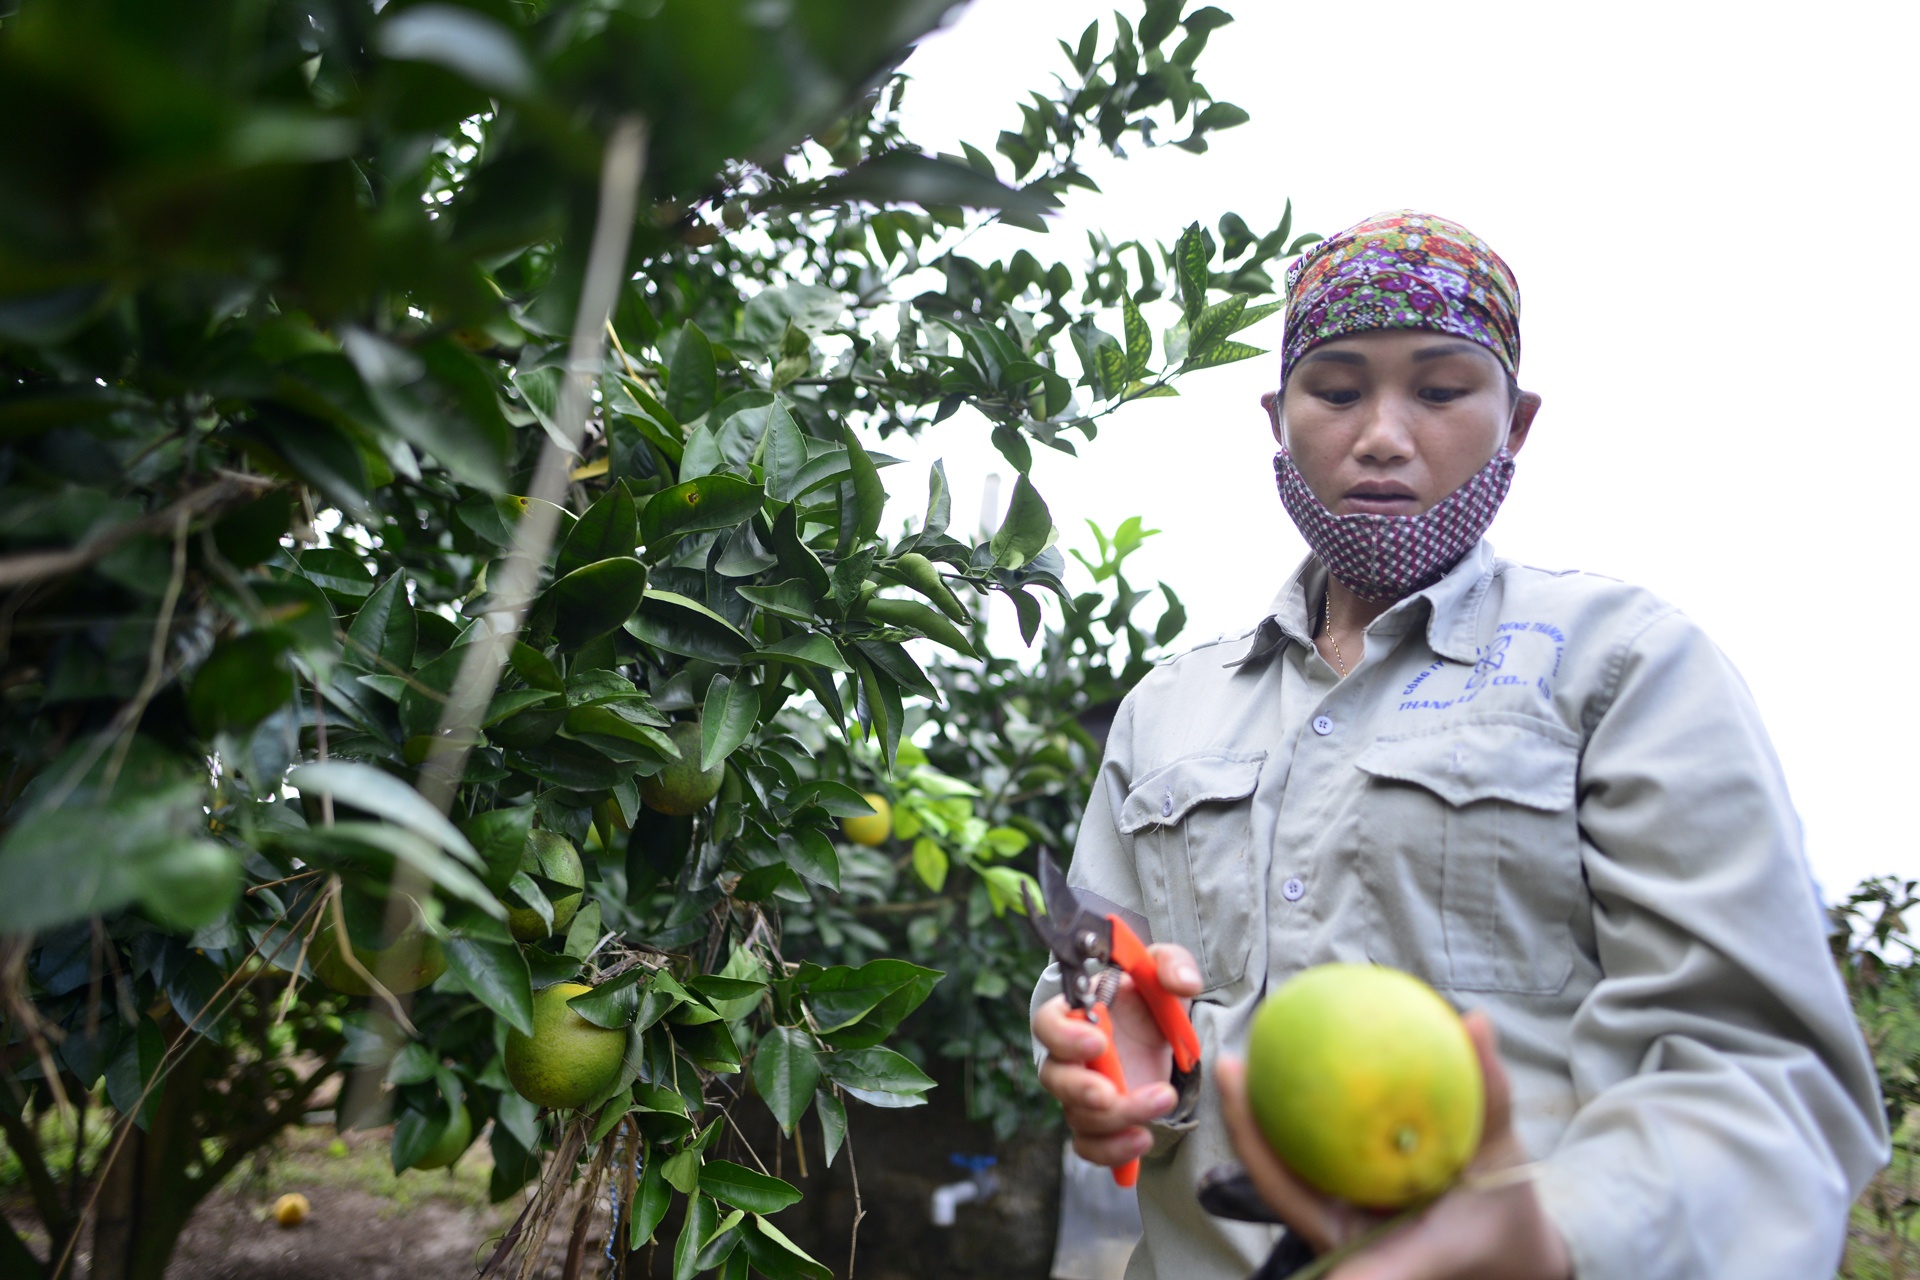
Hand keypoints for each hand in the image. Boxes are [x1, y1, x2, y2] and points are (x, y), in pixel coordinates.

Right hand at [1034, 942, 1202, 1167]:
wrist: (1154, 1033)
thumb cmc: (1145, 994)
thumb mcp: (1161, 968)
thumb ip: (1170, 964)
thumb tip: (1182, 983)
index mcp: (1072, 1013)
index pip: (1047, 1025)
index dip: (1065, 1037)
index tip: (1098, 1041)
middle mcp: (1067, 1057)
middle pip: (1055, 1079)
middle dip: (1081, 1090)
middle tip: (1110, 1094)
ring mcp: (1080, 1093)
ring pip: (1077, 1116)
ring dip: (1115, 1119)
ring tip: (1161, 1102)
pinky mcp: (1099, 1122)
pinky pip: (1090, 1146)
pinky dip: (1111, 1152)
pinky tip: (1143, 1139)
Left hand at [1217, 1012, 1571, 1279]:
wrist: (1513, 1258)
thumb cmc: (1504, 1217)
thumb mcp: (1503, 1163)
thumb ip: (1490, 1096)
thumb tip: (1475, 1021)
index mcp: (1361, 1237)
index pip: (1289, 1192)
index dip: (1254, 1144)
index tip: (1233, 1086)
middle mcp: (1340, 1231)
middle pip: (1275, 1178)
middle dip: (1246, 1125)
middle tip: (1230, 1062)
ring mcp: (1340, 1220)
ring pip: (1290, 1170)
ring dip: (1267, 1119)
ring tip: (1250, 1058)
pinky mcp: (1348, 1208)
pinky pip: (1319, 1157)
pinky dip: (1310, 1114)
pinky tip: (1309, 1063)